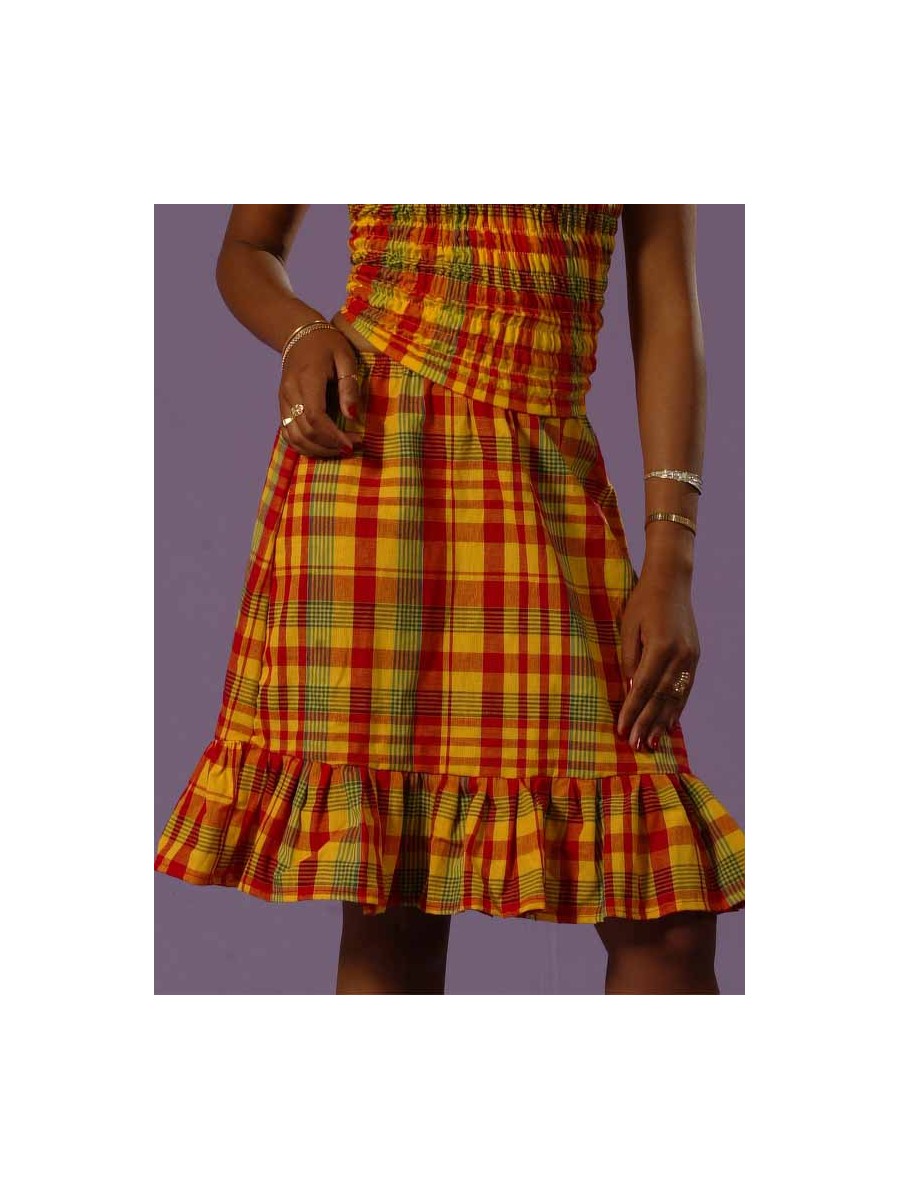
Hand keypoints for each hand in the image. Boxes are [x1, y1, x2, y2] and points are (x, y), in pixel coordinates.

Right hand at [278, 325, 364, 457]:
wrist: (299, 333)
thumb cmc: (327, 343)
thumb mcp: (345, 357)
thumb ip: (349, 387)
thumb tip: (352, 416)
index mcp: (307, 379)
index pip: (316, 417)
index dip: (334, 436)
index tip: (353, 444)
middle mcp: (290, 392)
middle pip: (305, 432)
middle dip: (330, 446)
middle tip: (352, 447)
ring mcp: (282, 401)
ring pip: (294, 438)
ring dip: (317, 450)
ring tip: (339, 449)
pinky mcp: (282, 406)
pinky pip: (289, 434)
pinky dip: (305, 446)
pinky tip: (323, 447)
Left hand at [615, 566, 699, 750]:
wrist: (671, 580)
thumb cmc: (642, 602)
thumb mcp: (628, 628)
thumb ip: (630, 660)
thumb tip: (631, 691)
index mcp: (661, 647)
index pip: (644, 688)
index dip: (633, 711)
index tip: (623, 730)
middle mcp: (680, 655)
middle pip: (662, 697)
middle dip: (648, 723)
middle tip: (636, 745)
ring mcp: (691, 657)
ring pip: (677, 697)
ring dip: (664, 721)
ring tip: (653, 741)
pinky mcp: (695, 656)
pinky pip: (685, 688)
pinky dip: (677, 707)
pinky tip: (670, 723)